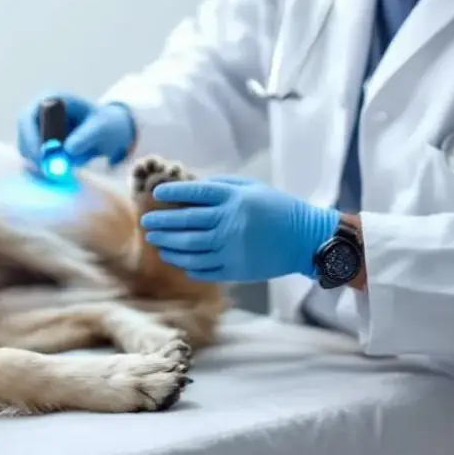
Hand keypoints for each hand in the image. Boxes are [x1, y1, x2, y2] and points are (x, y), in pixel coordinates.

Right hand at [16, 93, 135, 167]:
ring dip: (38, 164)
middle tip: (49, 173)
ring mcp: (37, 128)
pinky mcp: (40, 144)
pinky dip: (42, 168)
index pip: (27, 117)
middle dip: (32, 155)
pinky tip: (59, 175)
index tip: (42, 158)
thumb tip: (67, 149)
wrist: (110, 131)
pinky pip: (33, 158)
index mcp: (52, 99)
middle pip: (22, 135)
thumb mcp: (102, 128)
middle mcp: (39, 111)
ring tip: (60, 174)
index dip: (30, 138)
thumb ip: (87, 136)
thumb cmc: (106, 124)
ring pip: (26, 149)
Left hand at [140, 176, 339, 281]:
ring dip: (169, 245)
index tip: (156, 193)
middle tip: (147, 222)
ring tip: (156, 242)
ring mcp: (232, 248)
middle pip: (186, 222)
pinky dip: (187, 265)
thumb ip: (222, 185)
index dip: (172, 192)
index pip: (195, 193)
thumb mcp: (252, 188)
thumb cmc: (278, 208)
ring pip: (190, 248)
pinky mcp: (236, 269)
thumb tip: (191, 187)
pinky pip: (204, 269)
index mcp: (234, 199)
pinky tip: (177, 259)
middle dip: (162, 222)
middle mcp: (230, 222)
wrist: (306, 239)